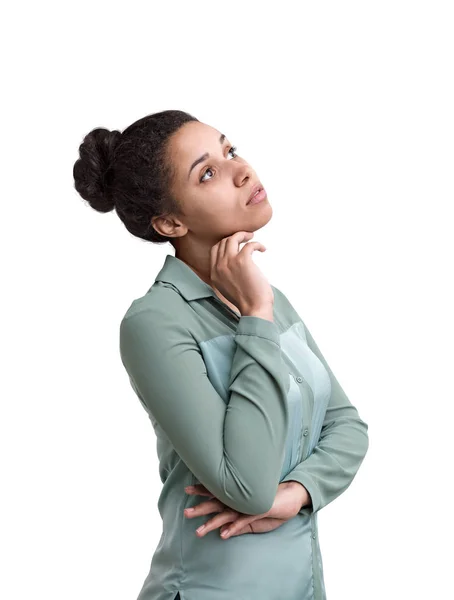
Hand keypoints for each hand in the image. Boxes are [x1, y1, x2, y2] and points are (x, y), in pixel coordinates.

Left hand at [184, 481, 310, 538]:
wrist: (291, 497)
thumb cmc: (272, 505)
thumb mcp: (252, 518)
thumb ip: (238, 523)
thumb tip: (222, 531)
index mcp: (237, 497)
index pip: (216, 493)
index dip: (202, 490)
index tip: (187, 489)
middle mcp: (240, 499)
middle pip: (216, 503)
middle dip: (200, 508)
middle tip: (185, 512)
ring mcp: (248, 505)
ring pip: (227, 514)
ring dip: (212, 523)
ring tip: (199, 532)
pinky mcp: (258, 511)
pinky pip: (243, 520)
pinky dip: (233, 527)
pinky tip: (223, 535)